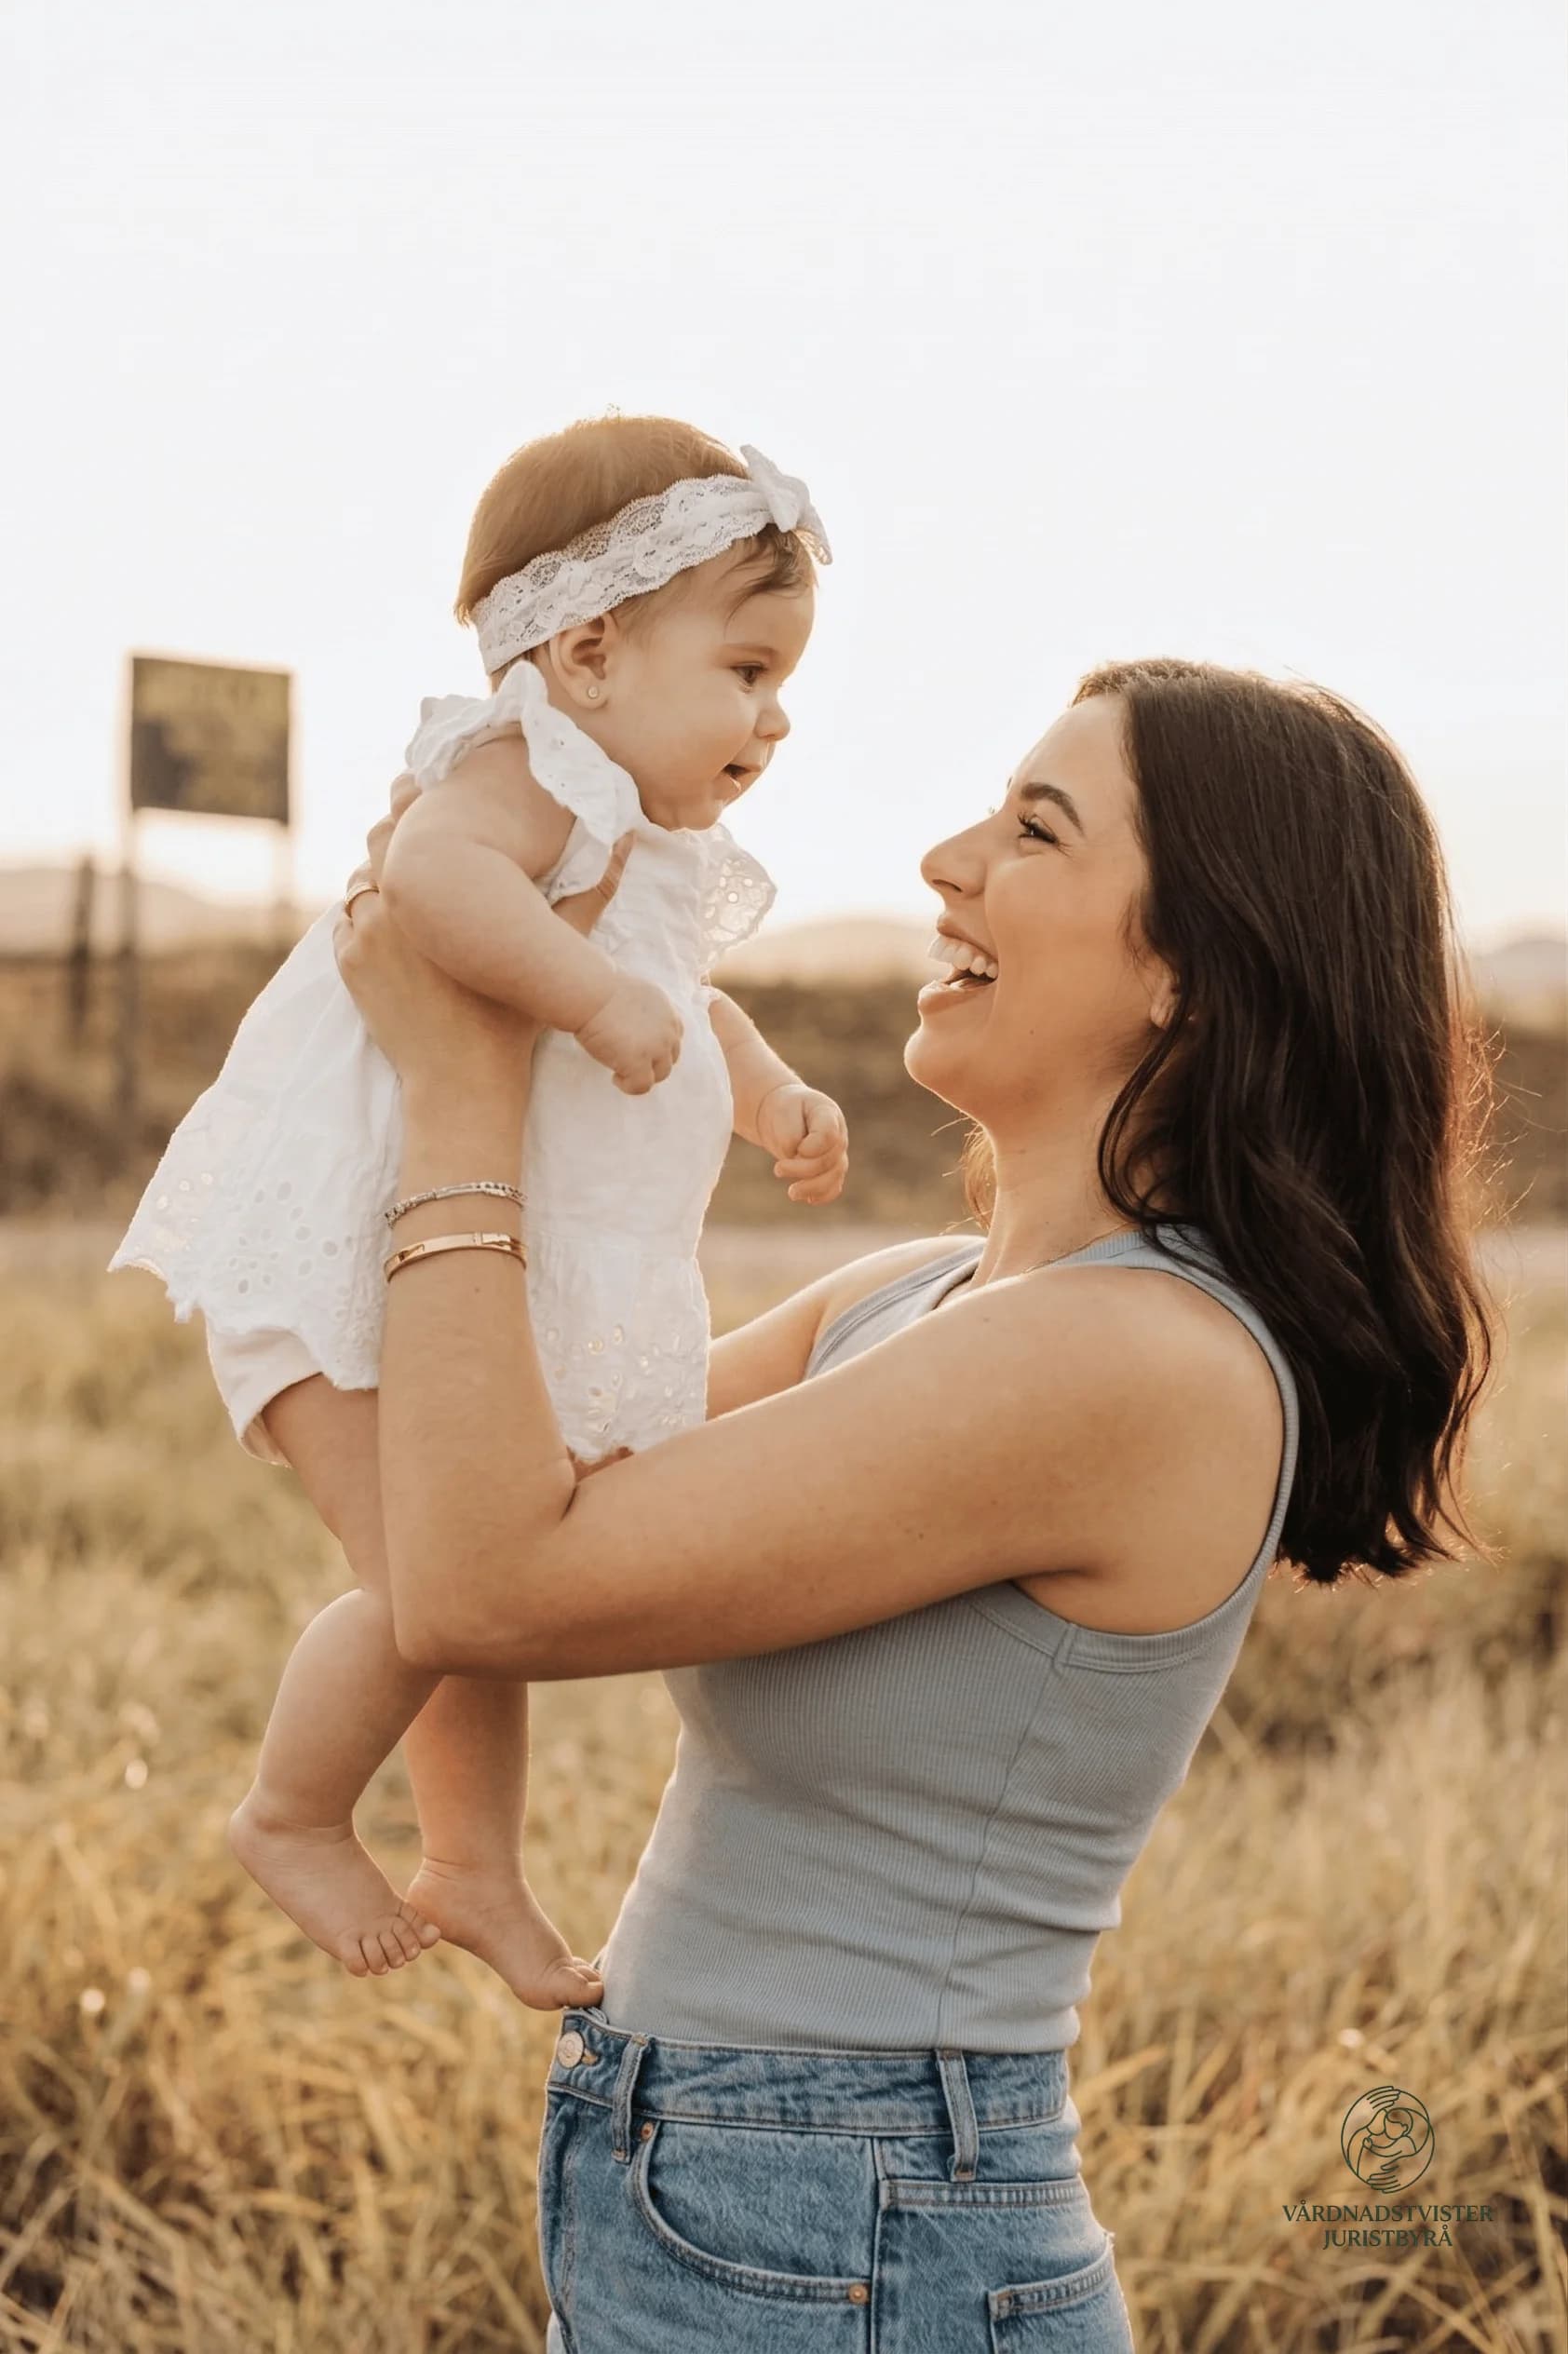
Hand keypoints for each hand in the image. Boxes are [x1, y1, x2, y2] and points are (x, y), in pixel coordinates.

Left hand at [335, 773, 634, 1093]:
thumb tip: (627, 842)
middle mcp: (396, 900)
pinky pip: (346, 923)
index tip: (434, 807)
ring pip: (360, 881)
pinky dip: (364, 922)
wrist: (462, 1082)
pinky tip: (394, 936)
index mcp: (445, 886)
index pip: (412, 814)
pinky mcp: (349, 964)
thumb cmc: (512, 1018)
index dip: (420, 805)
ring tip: (409, 896)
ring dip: (379, 881)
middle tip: (422, 850)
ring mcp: (366, 934)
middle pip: (379, 839)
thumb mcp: (557, 950)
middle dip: (397, 840)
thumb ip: (590, 892)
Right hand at [575, 971, 683, 1096]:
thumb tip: (639, 1034)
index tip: (637, 1048)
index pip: (673, 1037)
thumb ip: (645, 1014)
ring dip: (642, 1075)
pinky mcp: (640, 1062)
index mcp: (667, 1011)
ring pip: (660, 1074)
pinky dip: (629, 1086)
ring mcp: (657, 1047)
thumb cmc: (599, 993)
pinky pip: (642, 1086)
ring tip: (619, 1071)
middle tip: (627, 1062)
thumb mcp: (635, 997)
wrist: (588, 995)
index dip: (656, 1047)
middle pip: (670, 1057)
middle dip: (651, 1062)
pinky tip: (615, 1077)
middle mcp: (668, 1029)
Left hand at [754, 1083, 849, 1205]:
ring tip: (791, 1192)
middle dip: (802, 1169)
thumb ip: (790, 1133)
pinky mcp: (831, 1170)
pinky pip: (833, 1188)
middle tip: (777, 1169)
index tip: (795, 1149)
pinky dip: (822, 1196)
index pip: (829, 1135)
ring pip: (834, 1177)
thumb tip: (796, 1156)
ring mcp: (838, 1154)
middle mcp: (839, 1135)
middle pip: (829, 1160)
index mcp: (828, 1114)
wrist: (785, 1115)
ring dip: (812, 1188)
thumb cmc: (784, 1110)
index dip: (813, 1147)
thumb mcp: (782, 1112)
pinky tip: (808, 1199)